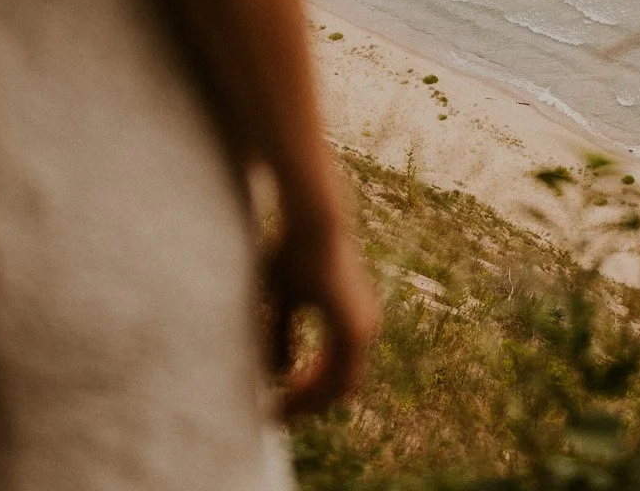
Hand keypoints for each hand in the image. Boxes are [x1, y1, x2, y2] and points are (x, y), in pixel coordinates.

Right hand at [265, 209, 379, 418]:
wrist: (314, 221)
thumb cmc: (295, 249)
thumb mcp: (285, 298)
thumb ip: (283, 334)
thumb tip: (277, 371)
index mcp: (349, 320)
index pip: (334, 372)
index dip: (308, 392)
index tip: (278, 403)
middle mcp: (362, 327)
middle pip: (338, 386)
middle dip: (307, 404)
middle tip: (277, 417)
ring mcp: (362, 329)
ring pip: (338, 386)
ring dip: (307, 402)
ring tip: (276, 412)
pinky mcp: (355, 328)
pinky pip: (334, 376)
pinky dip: (310, 390)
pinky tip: (285, 395)